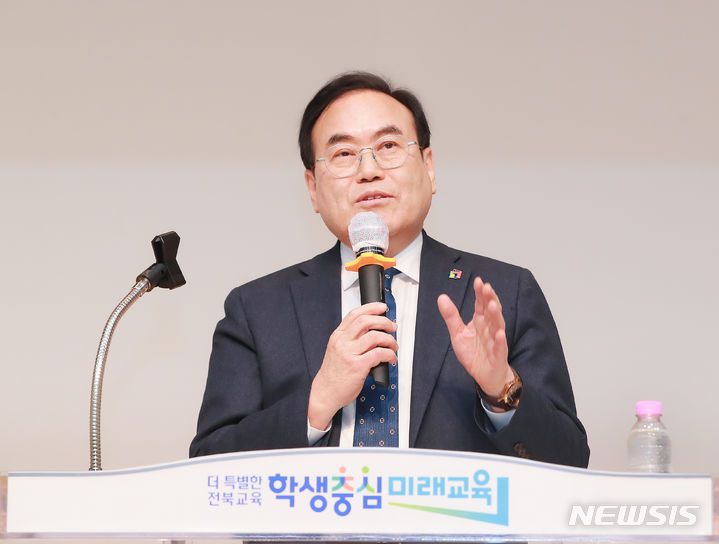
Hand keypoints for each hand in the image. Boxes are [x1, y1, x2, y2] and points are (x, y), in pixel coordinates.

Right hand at [308, 302, 397, 429]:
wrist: (326, 392)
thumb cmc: (333, 374)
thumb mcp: (337, 350)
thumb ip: (350, 339)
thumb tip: (372, 331)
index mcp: (338, 336)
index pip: (354, 314)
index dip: (371, 308)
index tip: (382, 308)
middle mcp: (342, 342)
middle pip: (366, 321)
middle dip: (383, 321)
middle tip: (392, 327)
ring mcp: (349, 354)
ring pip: (375, 336)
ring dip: (389, 340)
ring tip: (393, 345)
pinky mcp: (358, 366)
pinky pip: (379, 354)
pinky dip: (389, 354)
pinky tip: (391, 358)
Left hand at [437, 277, 514, 410]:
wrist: (486, 376)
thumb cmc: (474, 354)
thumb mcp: (458, 334)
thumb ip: (451, 316)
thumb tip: (441, 297)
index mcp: (480, 322)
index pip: (481, 305)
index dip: (480, 293)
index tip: (478, 281)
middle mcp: (489, 328)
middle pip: (491, 312)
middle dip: (489, 299)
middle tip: (487, 288)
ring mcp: (495, 341)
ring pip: (497, 326)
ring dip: (496, 316)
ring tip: (493, 305)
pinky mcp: (499, 355)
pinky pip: (500, 347)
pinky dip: (500, 340)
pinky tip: (499, 333)